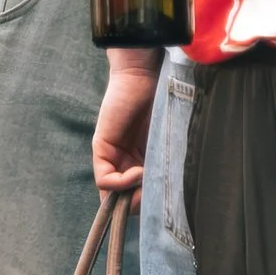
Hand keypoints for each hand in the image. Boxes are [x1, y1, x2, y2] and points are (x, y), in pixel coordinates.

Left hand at [92, 47, 161, 195]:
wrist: (149, 71)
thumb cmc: (167, 99)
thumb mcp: (172, 138)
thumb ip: (170, 162)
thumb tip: (173, 196)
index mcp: (143, 159)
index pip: (139, 195)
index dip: (151, 202)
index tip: (168, 199)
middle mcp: (125, 160)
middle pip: (125, 199)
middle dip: (142, 203)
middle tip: (159, 197)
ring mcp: (111, 154)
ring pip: (113, 193)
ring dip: (133, 195)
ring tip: (150, 183)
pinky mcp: (102, 147)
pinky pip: (105, 179)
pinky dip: (122, 183)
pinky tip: (140, 171)